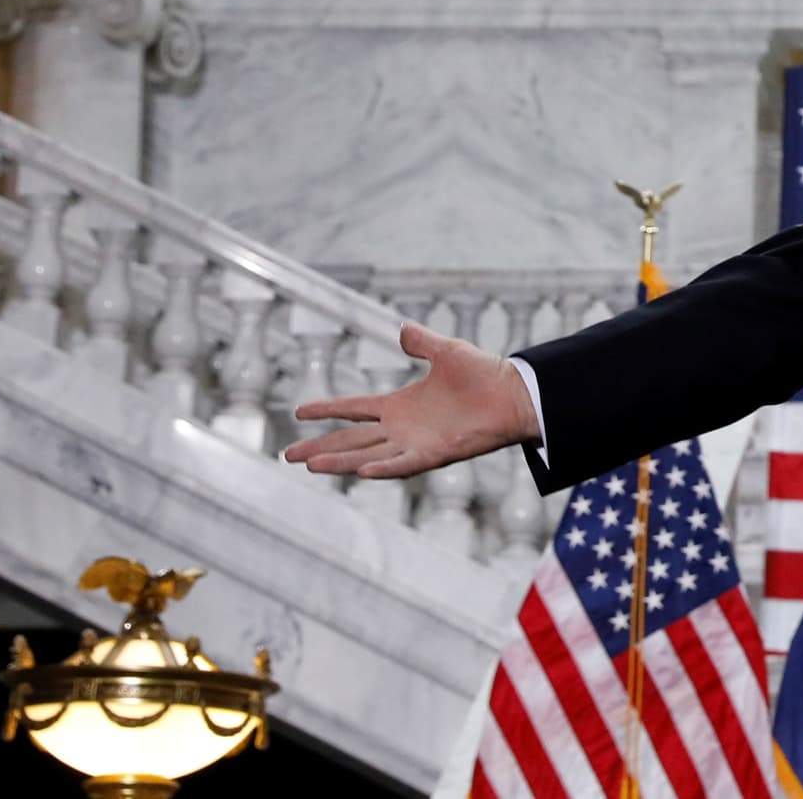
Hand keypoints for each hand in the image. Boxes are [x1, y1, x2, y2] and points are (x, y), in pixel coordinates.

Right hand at [283, 323, 536, 480]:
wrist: (514, 393)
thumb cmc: (484, 375)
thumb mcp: (446, 352)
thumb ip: (422, 343)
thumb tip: (402, 330)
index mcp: (400, 406)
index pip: (354, 410)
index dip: (327, 411)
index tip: (298, 412)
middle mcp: (402, 428)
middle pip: (352, 440)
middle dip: (320, 447)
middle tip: (287, 456)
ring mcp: (416, 443)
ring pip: (368, 455)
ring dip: (341, 461)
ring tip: (310, 465)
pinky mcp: (434, 453)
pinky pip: (403, 464)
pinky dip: (383, 469)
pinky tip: (360, 471)